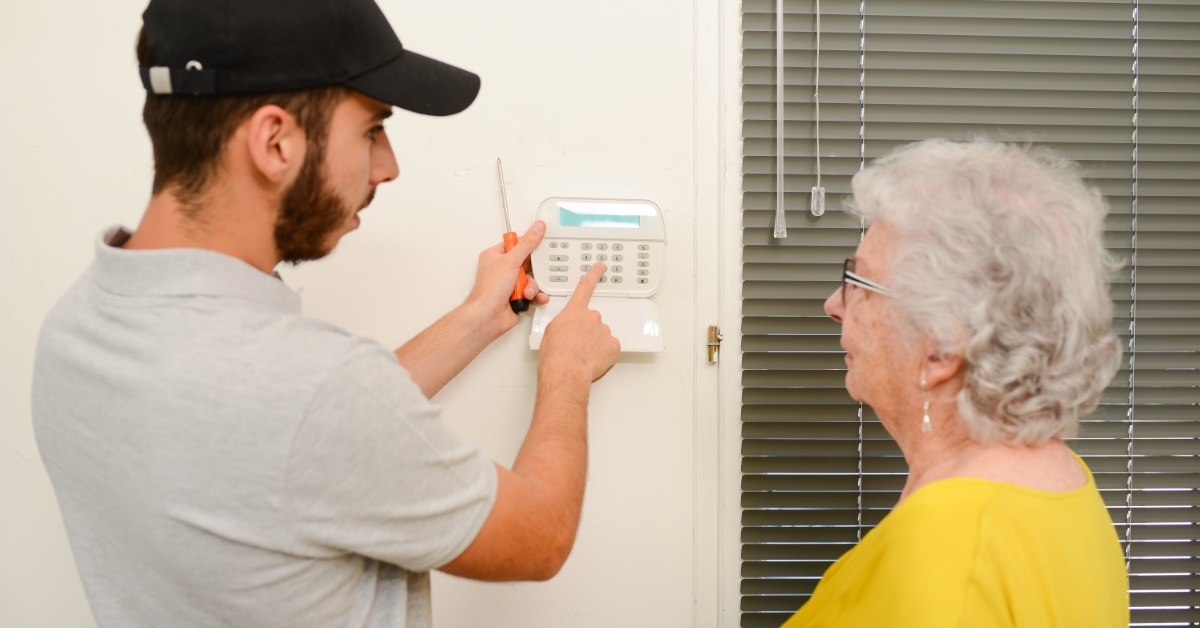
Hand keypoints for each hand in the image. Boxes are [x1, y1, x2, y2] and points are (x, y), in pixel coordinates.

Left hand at [465, 220, 550, 335]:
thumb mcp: (511, 261)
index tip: (539, 244)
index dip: (528, 245)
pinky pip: (532, 292)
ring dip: (531, 286)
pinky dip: (535, 296)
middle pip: (527, 263)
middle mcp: (502, 269)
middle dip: (531, 271)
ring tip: (525, 291)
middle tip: (530, 272)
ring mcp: (510, 284)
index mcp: (495, 256)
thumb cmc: (489, 290)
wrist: (488, 316)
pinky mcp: (517, 297)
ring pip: (531, 279)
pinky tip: (533, 298)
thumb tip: (536, 228)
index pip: (516, 244)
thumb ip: (527, 244)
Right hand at [539, 263, 620, 381]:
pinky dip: (603, 355)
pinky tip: (593, 361)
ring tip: (582, 357)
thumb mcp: (551, 331)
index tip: (601, 267)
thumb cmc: (555, 353)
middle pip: (593, 322)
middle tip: (577, 346)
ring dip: (594, 345)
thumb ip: (564, 323)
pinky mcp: (614, 345)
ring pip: (601, 337)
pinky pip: (609, 349)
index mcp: (575, 312)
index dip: (593, 275)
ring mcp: (605, 330)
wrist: (566, 369)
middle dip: (587, 333)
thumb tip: (569, 330)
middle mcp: (592, 317)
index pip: (585, 288)